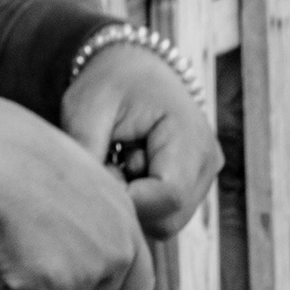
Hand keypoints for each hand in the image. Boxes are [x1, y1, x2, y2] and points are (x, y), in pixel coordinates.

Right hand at [0, 88, 151, 289]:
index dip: (102, 286)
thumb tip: (74, 234)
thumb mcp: (74, 172)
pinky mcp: (52, 285)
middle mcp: (117, 249)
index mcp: (127, 220)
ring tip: (11, 237)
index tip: (70, 274)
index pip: (137, 283)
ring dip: (31, 285)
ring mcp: (88, 270)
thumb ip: (92, 211)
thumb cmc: (13, 150)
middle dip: (64, 288)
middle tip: (29, 250)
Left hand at [63, 40, 222, 243]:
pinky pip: (164, 213)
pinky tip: (126, 169)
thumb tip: (83, 197)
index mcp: (189, 137)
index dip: (126, 198)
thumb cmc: (110, 83)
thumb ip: (86, 153)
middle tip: (104, 164)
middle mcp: (206, 164)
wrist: (135, 67)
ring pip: (165, 222)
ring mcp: (204, 177)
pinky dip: (139, 201)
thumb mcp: (87, 107)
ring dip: (132, 203)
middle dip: (127, 204)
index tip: (96, 175)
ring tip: (116, 162)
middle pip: (168, 219)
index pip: (167, 195)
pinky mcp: (193, 185)